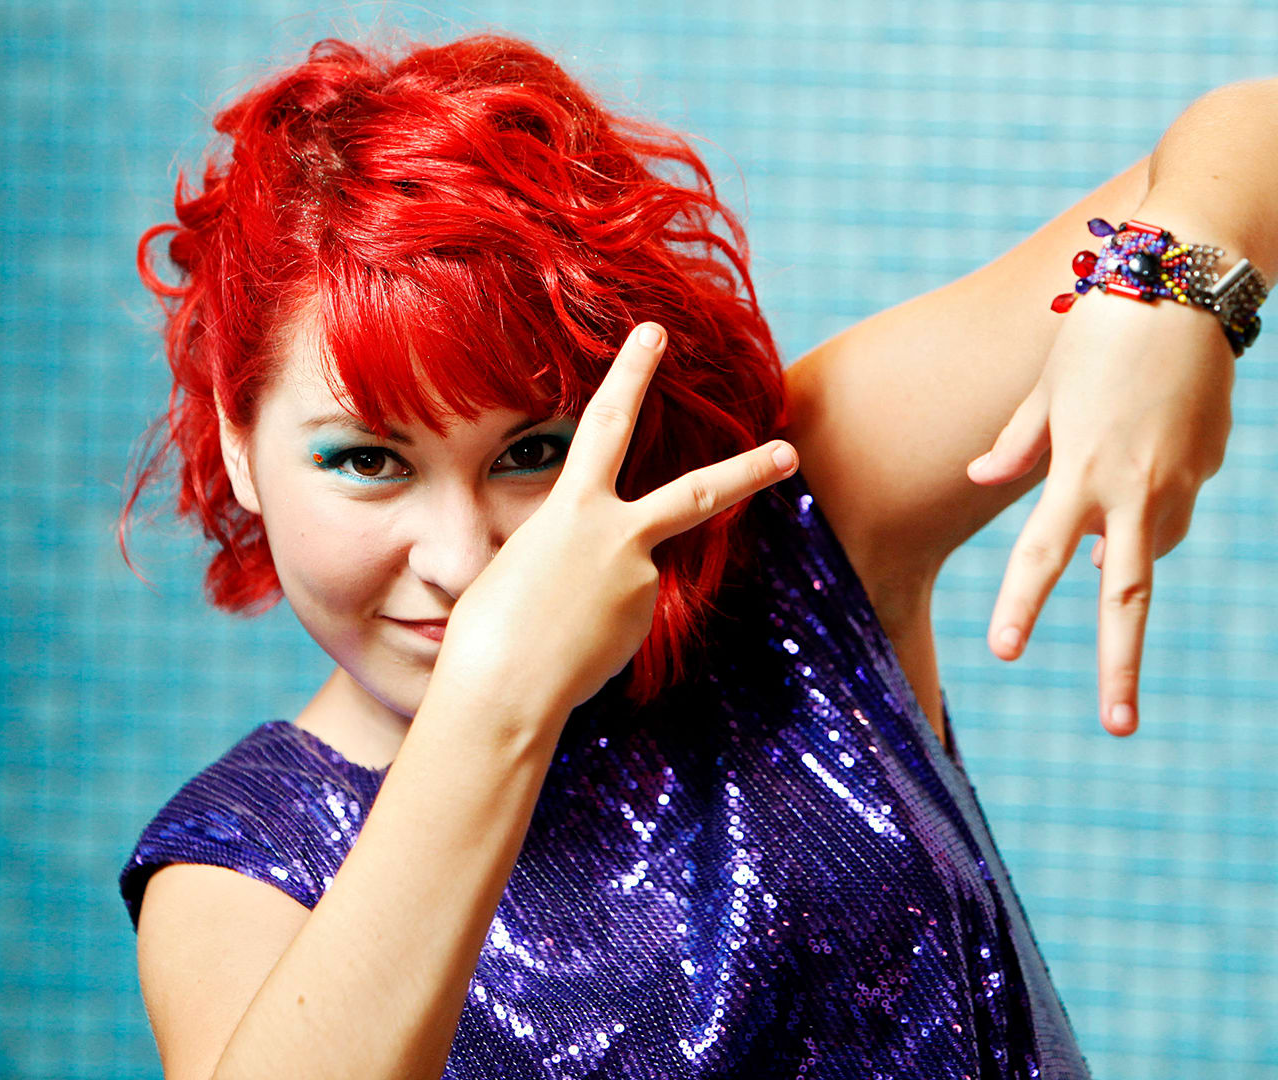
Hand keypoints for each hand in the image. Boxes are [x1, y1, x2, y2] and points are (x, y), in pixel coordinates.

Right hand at [432, 322, 798, 719]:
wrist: (503, 689)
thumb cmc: (488, 628)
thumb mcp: (522, 563)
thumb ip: (568, 549)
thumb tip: (603, 569)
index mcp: (571, 508)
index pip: (606, 424)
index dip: (631, 374)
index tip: (654, 334)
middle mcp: (616, 536)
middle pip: (696, 493)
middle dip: (747, 472)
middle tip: (789, 453)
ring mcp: (638, 581)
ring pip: (637, 568)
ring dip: (608, 589)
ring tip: (564, 623)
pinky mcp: (643, 622)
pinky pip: (624, 611)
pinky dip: (598, 624)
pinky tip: (570, 646)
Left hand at [965, 297, 1233, 735]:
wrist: (1190, 278)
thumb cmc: (1103, 328)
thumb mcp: (1047, 387)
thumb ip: (1016, 444)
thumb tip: (982, 481)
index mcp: (1081, 473)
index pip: (1040, 557)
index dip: (1021, 607)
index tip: (1004, 653)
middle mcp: (1135, 489)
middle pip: (1127, 599)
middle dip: (1122, 670)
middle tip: (1118, 728)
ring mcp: (1181, 480)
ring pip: (1152, 548)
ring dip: (1127, 551)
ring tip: (1105, 513)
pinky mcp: (1210, 461)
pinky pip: (1173, 502)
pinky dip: (1151, 500)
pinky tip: (1142, 454)